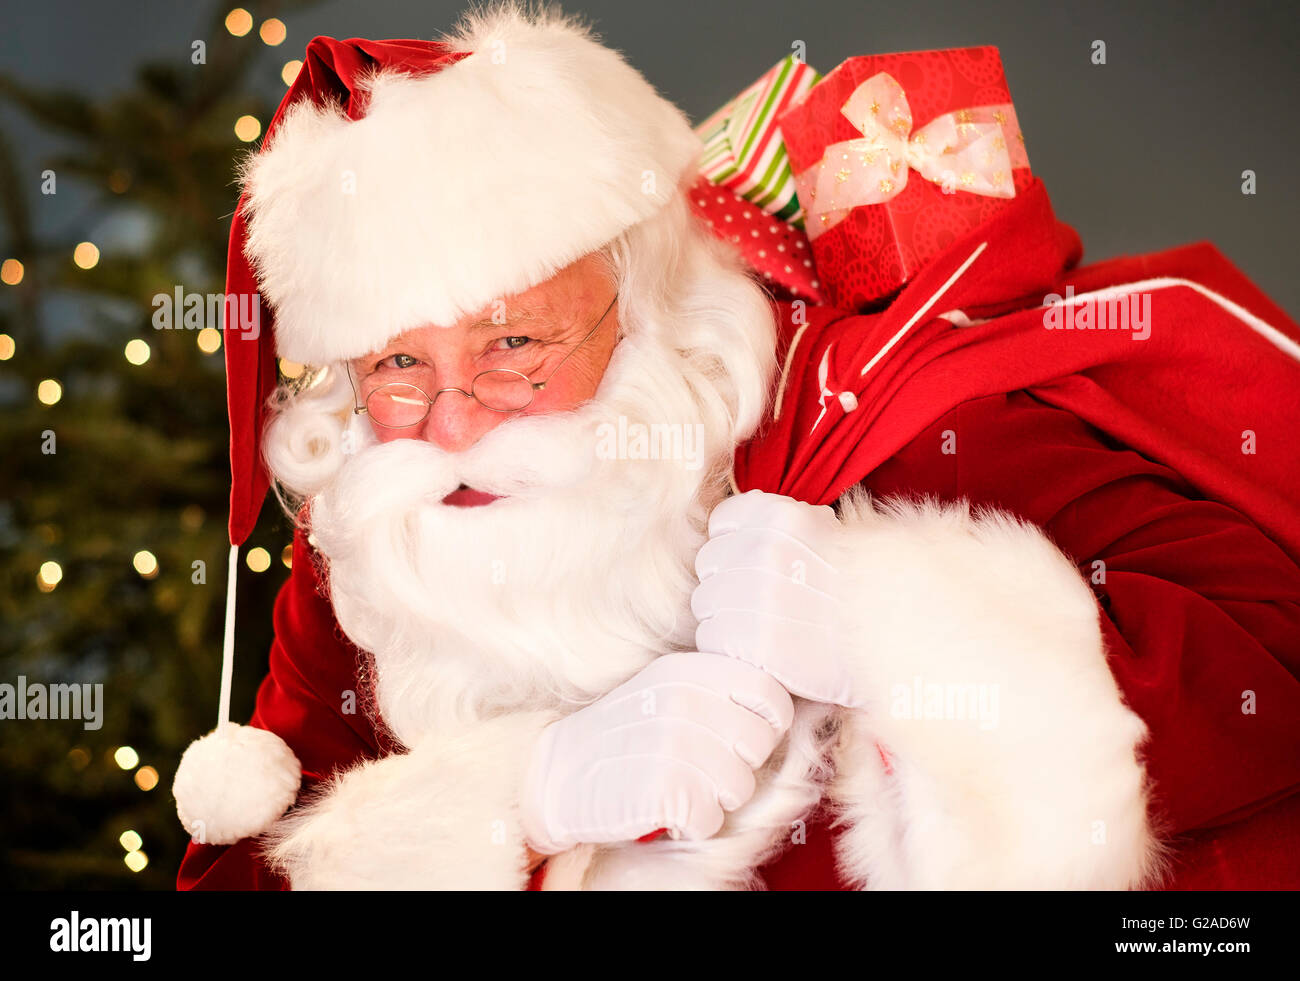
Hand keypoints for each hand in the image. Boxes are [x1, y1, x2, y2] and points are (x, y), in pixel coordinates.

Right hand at [519, 651, 793, 854]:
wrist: (556, 774)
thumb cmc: (623, 735)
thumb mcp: (669, 689)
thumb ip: (720, 691)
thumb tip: (783, 711)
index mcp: (693, 671)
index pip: (770, 696)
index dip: (764, 725)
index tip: (734, 739)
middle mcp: (688, 700)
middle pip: (759, 746)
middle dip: (738, 766)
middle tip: (697, 768)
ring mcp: (677, 744)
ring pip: (740, 788)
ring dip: (713, 798)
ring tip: (677, 786)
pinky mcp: (666, 789)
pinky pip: (710, 820)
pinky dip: (689, 824)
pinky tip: (663, 808)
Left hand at [692, 489, 862, 707]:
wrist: (901, 636)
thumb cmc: (873, 586)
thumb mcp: (835, 532)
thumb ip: (791, 525)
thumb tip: (747, 526)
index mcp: (779, 516)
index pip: (723, 521)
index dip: (735, 543)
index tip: (753, 562)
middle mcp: (759, 550)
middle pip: (709, 564)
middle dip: (728, 582)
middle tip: (760, 602)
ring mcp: (750, 597)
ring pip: (706, 604)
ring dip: (726, 617)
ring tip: (764, 629)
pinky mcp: (749, 643)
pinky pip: (712, 641)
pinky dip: (730, 649)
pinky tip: (761, 652)